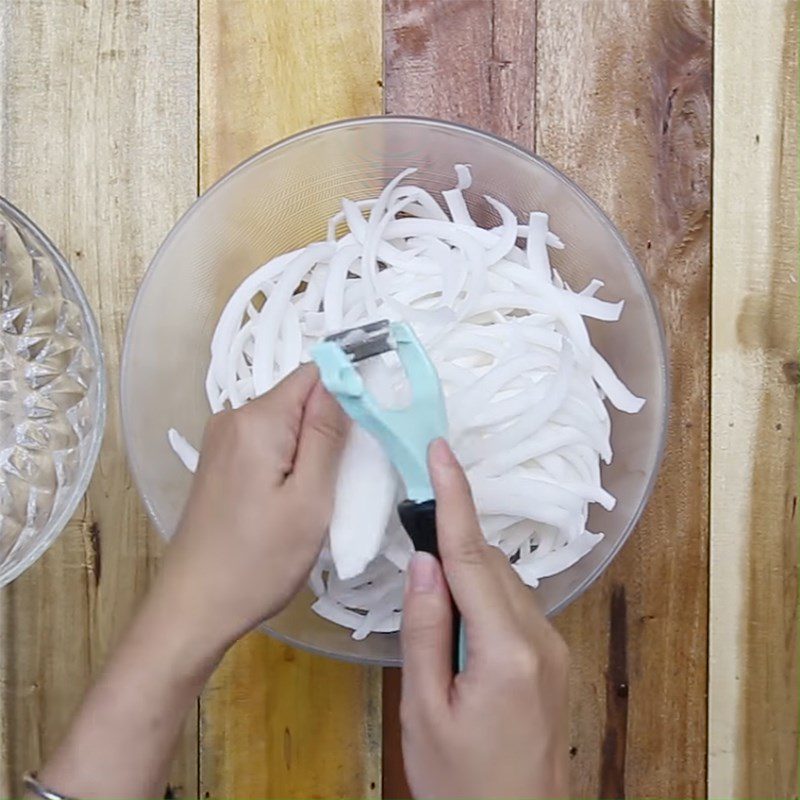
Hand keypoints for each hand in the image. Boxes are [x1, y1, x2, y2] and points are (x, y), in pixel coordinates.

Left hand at [155, 363, 348, 656]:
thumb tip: (341, 379)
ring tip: (326, 491)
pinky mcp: (221, 465)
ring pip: (285, 424)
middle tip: (351, 471)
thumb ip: (326, 434)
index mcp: (257, 419)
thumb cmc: (259, 559)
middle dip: (331, 424)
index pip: (314, 374)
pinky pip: (267, 445)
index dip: (348, 388)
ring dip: (311, 447)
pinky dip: (290, 461)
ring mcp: (222, 442)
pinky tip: (296, 497)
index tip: (372, 426)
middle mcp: (233, 419)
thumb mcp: (309, 499)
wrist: (194, 608)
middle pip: (299, 398)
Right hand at [400, 439, 569, 799]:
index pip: (470, 555)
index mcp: (506, 649)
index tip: (441, 451)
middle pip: (487, 564)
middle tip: (412, 548)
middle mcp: (540, 637)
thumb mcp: (424, 709)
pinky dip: (481, 597)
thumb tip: (423, 561)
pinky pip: (512, 605)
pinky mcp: (552, 657)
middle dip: (450, 546)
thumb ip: (424, 630)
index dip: (454, 496)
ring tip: (433, 616)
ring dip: (464, 575)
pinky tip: (459, 630)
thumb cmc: (460, 781)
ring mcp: (553, 646)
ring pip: (501, 582)